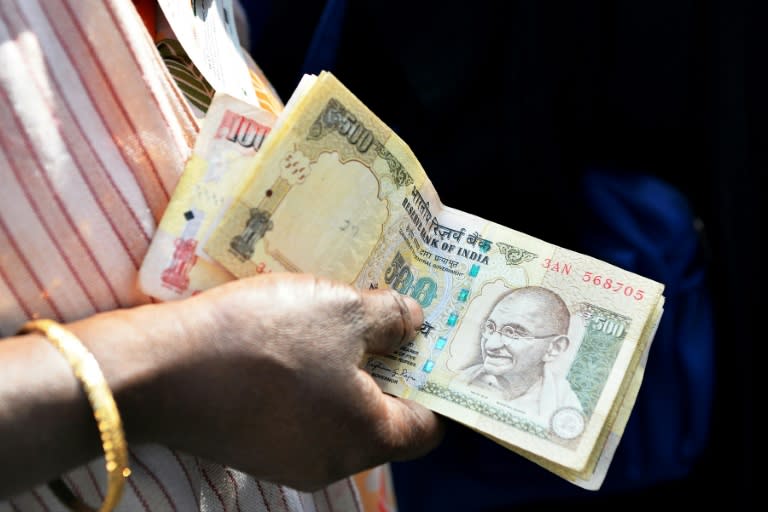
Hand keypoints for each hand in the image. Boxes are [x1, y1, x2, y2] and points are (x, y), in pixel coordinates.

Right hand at [114, 273, 442, 489]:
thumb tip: (413, 324)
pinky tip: (291, 343)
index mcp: (368, 438)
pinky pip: (302, 415)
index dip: (434, 382)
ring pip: (339, 415)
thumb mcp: (343, 310)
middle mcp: (334, 463)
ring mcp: (290, 461)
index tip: (429, 345)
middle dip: (387, 368)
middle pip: (382, 419)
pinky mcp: (256, 448)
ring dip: (345, 371)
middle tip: (383, 322)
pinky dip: (309, 383)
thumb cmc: (267, 338)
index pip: (428, 425)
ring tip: (335, 322)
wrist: (162, 369)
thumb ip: (392, 318)